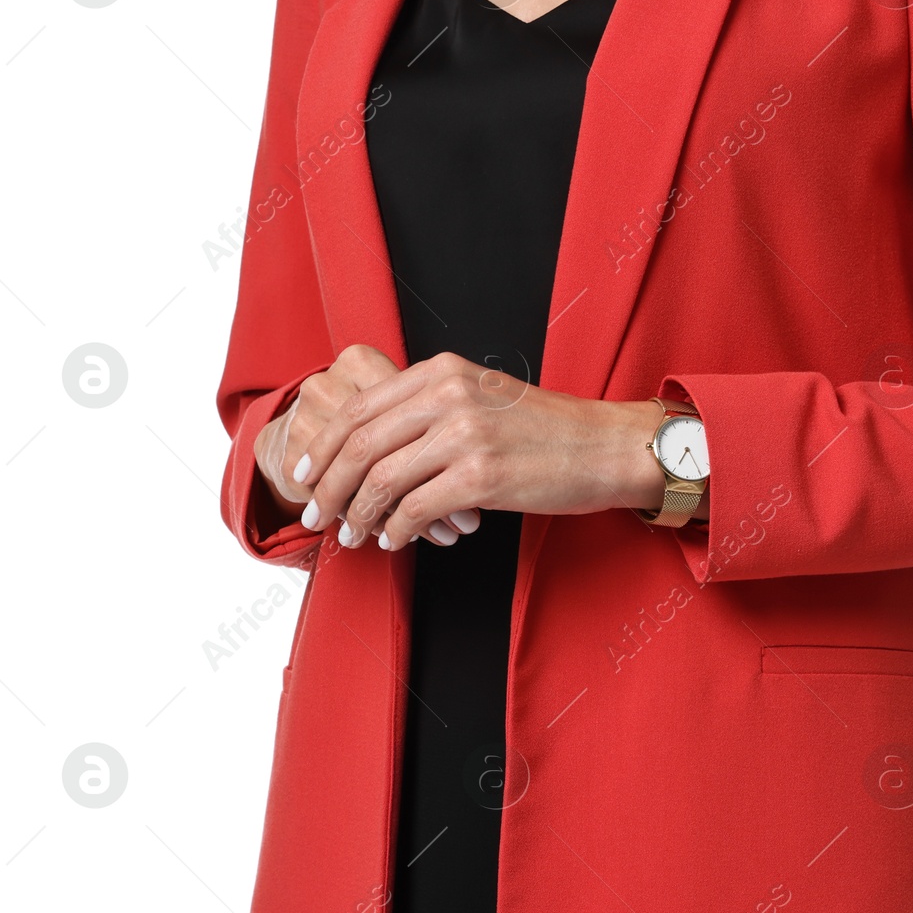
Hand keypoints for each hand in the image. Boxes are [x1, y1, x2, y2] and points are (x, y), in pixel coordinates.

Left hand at [291, 352, 670, 549]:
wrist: (606, 447)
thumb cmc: (549, 431)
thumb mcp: (484, 396)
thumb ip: (433, 405)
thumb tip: (378, 443)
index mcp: (442, 371)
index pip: (360, 408)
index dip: (322, 446)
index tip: (305, 475)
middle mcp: (448, 395)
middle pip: (361, 443)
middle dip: (327, 487)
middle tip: (314, 517)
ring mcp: (465, 435)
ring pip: (382, 479)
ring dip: (357, 514)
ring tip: (350, 536)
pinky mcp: (483, 476)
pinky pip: (416, 509)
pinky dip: (396, 530)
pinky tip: (394, 541)